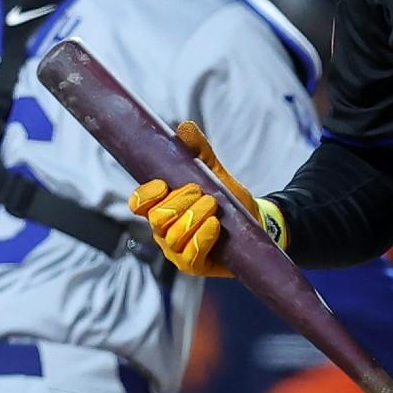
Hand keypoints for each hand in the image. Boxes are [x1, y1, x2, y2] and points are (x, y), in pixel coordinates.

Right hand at [127, 121, 285, 276]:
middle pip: (157, 219)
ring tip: (214, 205)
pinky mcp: (194, 266)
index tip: (164, 184)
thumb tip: (184, 127)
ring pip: (173, 236)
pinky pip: (190, 255)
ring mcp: (177, 250)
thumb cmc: (227, 198)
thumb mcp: (214, 171)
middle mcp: (164, 230)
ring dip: (195, 217)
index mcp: (161, 206)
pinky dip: (202, 238)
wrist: (255, 221)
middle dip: (180, 202)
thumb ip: (199, 151)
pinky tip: (215, 225)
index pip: (138, 203)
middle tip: (202, 192)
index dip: (145, 195)